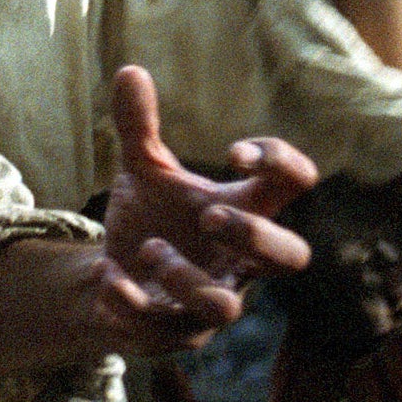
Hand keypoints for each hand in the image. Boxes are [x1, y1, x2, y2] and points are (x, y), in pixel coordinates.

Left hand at [98, 66, 315, 350]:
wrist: (110, 277)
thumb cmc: (149, 218)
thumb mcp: (142, 169)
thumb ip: (138, 126)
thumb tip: (129, 69)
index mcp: (240, 208)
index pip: (293, 184)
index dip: (282, 164)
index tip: (236, 151)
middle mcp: (235, 260)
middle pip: (292, 258)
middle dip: (257, 236)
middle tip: (210, 216)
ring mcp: (208, 299)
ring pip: (224, 306)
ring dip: (184, 276)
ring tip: (149, 248)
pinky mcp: (172, 332)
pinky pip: (163, 330)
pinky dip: (131, 302)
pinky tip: (108, 277)